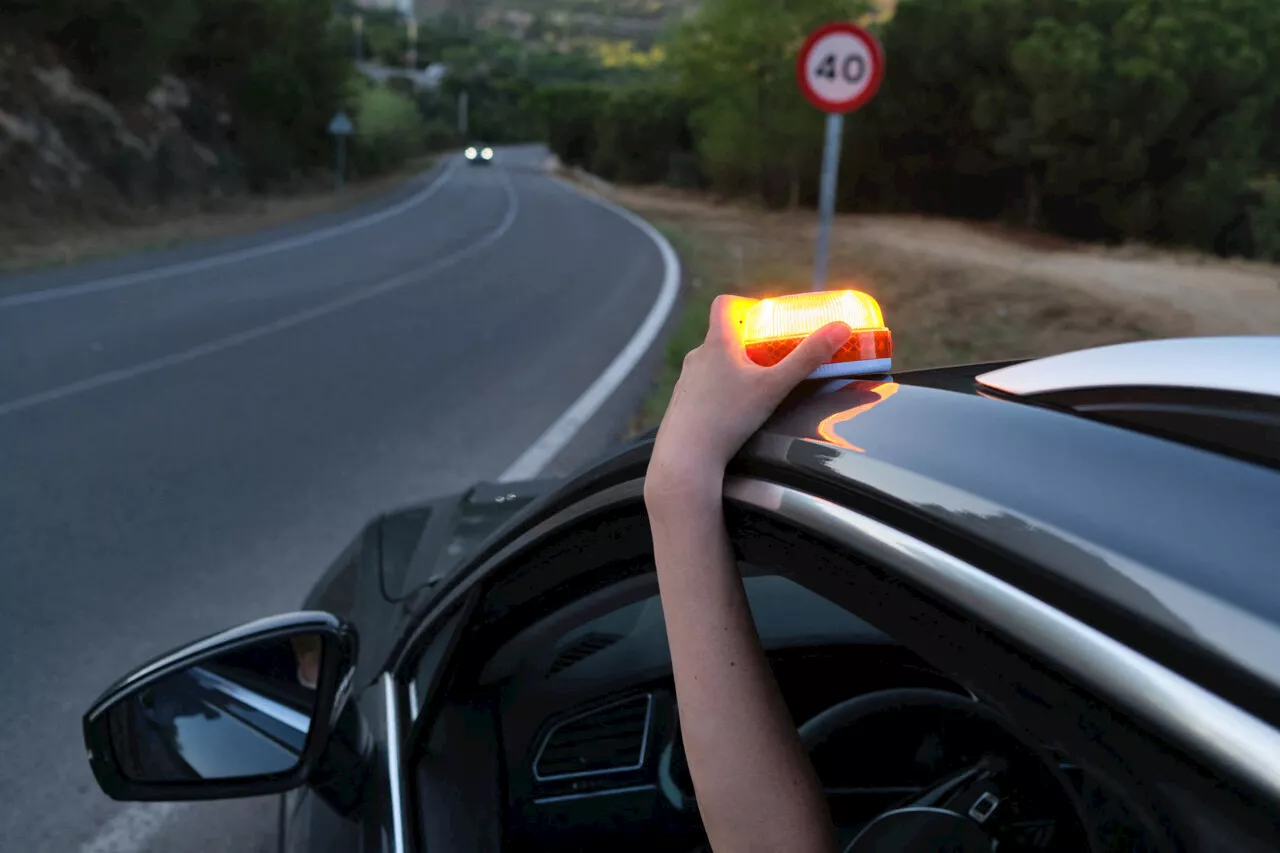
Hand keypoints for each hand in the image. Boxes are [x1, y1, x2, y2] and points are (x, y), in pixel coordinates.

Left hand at [646, 294, 851, 502]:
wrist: (686, 457)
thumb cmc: (729, 418)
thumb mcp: (775, 386)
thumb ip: (808, 358)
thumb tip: (841, 328)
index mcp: (716, 343)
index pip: (723, 304)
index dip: (743, 303)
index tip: (763, 316)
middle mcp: (696, 356)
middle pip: (722, 335)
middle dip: (747, 342)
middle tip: (770, 357)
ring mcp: (685, 380)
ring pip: (711, 363)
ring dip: (732, 368)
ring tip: (754, 387)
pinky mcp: (681, 403)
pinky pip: (702, 387)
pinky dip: (718, 391)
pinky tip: (732, 413)